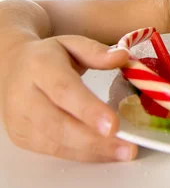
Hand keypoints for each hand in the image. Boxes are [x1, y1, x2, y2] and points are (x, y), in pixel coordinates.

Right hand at [0, 36, 137, 161]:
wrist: (12, 66)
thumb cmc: (50, 57)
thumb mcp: (73, 44)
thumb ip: (97, 52)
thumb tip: (121, 57)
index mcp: (40, 67)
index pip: (64, 90)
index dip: (89, 109)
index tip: (113, 125)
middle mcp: (24, 95)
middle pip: (58, 123)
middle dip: (94, 139)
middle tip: (127, 146)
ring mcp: (19, 119)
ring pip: (56, 142)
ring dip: (92, 151)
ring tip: (123, 151)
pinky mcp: (21, 136)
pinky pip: (53, 151)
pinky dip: (82, 154)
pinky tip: (105, 152)